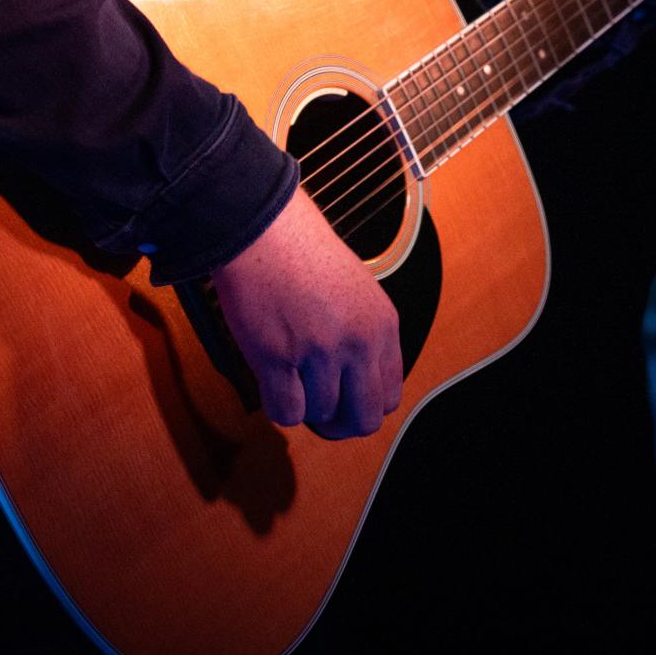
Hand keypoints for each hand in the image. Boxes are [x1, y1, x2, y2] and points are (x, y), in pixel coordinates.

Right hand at [209, 187, 402, 438]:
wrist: (265, 231)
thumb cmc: (304, 254)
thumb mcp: (359, 292)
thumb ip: (364, 336)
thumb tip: (355, 384)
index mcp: (383, 326)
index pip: (390, 395)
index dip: (366, 405)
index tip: (347, 401)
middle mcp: (358, 342)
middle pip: (363, 418)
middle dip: (341, 424)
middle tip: (322, 414)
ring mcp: (319, 352)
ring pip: (321, 416)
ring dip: (305, 406)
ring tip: (292, 378)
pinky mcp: (279, 357)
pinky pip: (287, 412)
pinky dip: (279, 407)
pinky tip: (273, 384)